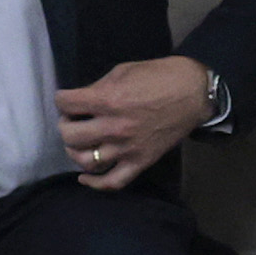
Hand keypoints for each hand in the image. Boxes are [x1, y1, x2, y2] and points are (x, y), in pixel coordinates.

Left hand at [56, 56, 214, 191]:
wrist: (193, 93)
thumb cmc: (158, 76)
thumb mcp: (123, 71)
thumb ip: (98, 87)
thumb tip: (81, 100)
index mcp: (108, 99)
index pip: (66, 104)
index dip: (62, 99)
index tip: (66, 99)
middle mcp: (114, 127)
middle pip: (69, 136)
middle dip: (65, 125)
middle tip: (72, 120)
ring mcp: (127, 148)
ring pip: (86, 160)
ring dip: (75, 151)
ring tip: (79, 142)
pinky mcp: (140, 162)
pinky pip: (112, 182)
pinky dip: (94, 183)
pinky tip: (84, 177)